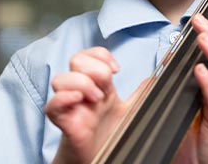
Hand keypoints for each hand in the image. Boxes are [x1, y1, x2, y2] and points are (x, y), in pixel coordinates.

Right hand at [45, 47, 142, 163]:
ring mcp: (70, 104)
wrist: (101, 159)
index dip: (102, 55)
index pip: (90, 54)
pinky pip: (52, 104)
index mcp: (96, 83)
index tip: (116, 70)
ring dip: (81, 83)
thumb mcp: (130, 111)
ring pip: (60, 79)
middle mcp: (81, 90)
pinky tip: (79, 100)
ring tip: (97, 99)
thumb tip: (155, 78)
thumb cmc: (110, 134)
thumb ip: (141, 94)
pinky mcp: (62, 121)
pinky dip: (64, 97)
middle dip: (95, 69)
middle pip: (76, 60)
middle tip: (106, 88)